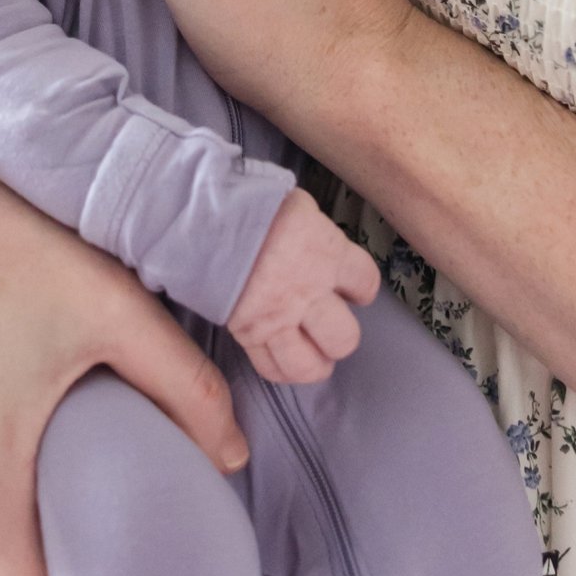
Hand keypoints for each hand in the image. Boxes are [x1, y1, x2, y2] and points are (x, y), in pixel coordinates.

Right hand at [228, 187, 379, 382]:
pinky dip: (281, 371)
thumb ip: (317, 232)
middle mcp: (309, 293)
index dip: (360, 288)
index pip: (366, 284)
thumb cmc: (256, 204)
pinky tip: (285, 361)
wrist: (208, 218)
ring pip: (310, 366)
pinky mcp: (249, 334)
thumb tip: (320, 241)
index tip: (351, 289)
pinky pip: (271, 368)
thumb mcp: (299, 207)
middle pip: (344, 339)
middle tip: (330, 327)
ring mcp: (278, 318)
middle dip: (341, 336)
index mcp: (328, 254)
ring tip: (315, 357)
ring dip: (316, 364)